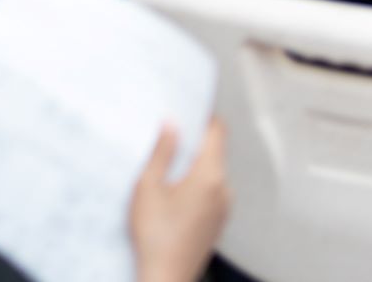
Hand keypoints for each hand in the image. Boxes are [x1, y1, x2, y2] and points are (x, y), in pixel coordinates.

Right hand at [129, 120, 228, 281]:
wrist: (166, 278)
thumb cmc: (156, 237)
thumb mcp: (148, 186)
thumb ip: (161, 151)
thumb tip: (171, 125)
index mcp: (209, 176)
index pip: (217, 132)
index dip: (204, 115)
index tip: (190, 106)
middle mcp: (223, 190)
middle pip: (214, 152)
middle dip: (193, 141)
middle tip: (167, 135)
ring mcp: (223, 208)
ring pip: (211, 173)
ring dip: (192, 165)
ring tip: (163, 169)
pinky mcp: (217, 222)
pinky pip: (210, 192)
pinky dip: (194, 185)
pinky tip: (171, 194)